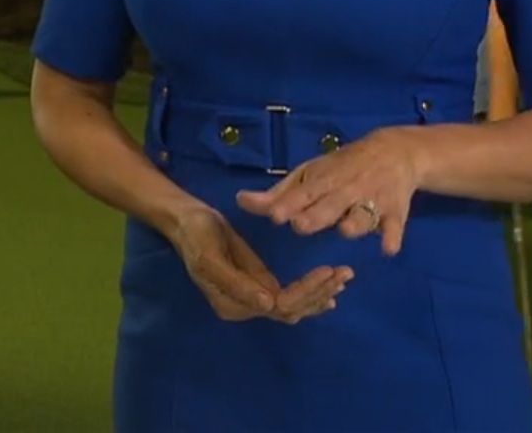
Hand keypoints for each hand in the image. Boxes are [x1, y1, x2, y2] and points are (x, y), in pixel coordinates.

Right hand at [168, 206, 354, 324]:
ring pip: (293, 306)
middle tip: (345, 272)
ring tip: (343, 278)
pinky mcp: (257, 285)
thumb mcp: (211, 256)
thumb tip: (268, 305)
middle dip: (319, 292)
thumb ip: (237, 282)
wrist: (187, 221)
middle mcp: (246, 307)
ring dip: (319, 294)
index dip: (306, 292)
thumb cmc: (198, 235)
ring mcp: (252, 298)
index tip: (328, 270)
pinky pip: (288, 296)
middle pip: (291, 309)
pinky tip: (328, 290)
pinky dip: (310, 293)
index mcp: (234, 304)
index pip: (280, 306)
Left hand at [236, 128, 419, 256]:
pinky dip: (391, 236)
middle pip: (331, 205)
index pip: (304, 193)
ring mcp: (374, 199)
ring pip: (363, 214)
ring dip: (354, 222)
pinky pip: (395, 226)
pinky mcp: (396, 212)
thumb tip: (241, 201)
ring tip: (346, 229)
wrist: (395, 152)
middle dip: (317, 215)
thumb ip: (278, 193)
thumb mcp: (310, 174)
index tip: (275, 215)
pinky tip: (388, 247)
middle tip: (301, 225)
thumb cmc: (341, 168)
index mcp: (324, 179)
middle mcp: (347, 188)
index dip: (290, 204)